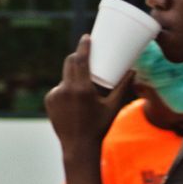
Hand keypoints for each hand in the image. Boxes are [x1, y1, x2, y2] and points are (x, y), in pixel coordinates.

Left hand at [45, 36, 130, 153]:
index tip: (86, 37)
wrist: (78, 146)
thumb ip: (122, 88)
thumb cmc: (99, 127)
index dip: (83, 46)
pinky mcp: (50, 100)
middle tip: (85, 55)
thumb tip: (133, 71)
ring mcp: (56, 95)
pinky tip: (72, 98)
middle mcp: (66, 89)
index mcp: (82, 89)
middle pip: (70, 63)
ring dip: (72, 76)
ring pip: (65, 77)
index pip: (81, 60)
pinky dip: (66, 89)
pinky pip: (59, 89)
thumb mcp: (113, 106)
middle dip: (77, 57)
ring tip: (82, 86)